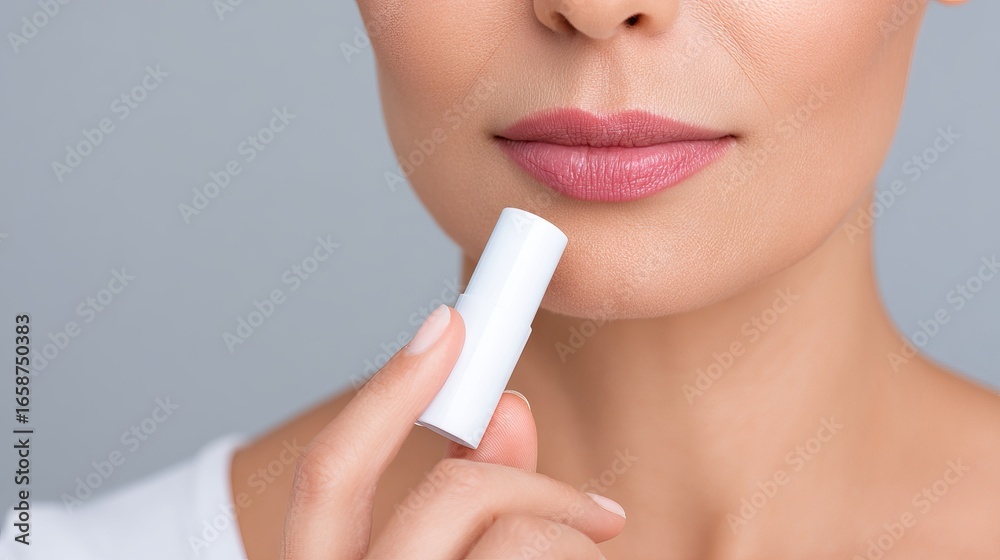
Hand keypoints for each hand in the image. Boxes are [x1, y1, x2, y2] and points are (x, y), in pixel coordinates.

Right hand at [280, 304, 625, 558]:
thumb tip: (507, 409)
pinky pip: (554, 559)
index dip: (389, 392)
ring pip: (520, 537)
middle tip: (601, 512)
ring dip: (574, 539)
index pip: (331, 475)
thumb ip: (476, 495)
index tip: (449, 321)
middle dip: (529, 479)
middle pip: (450, 496)